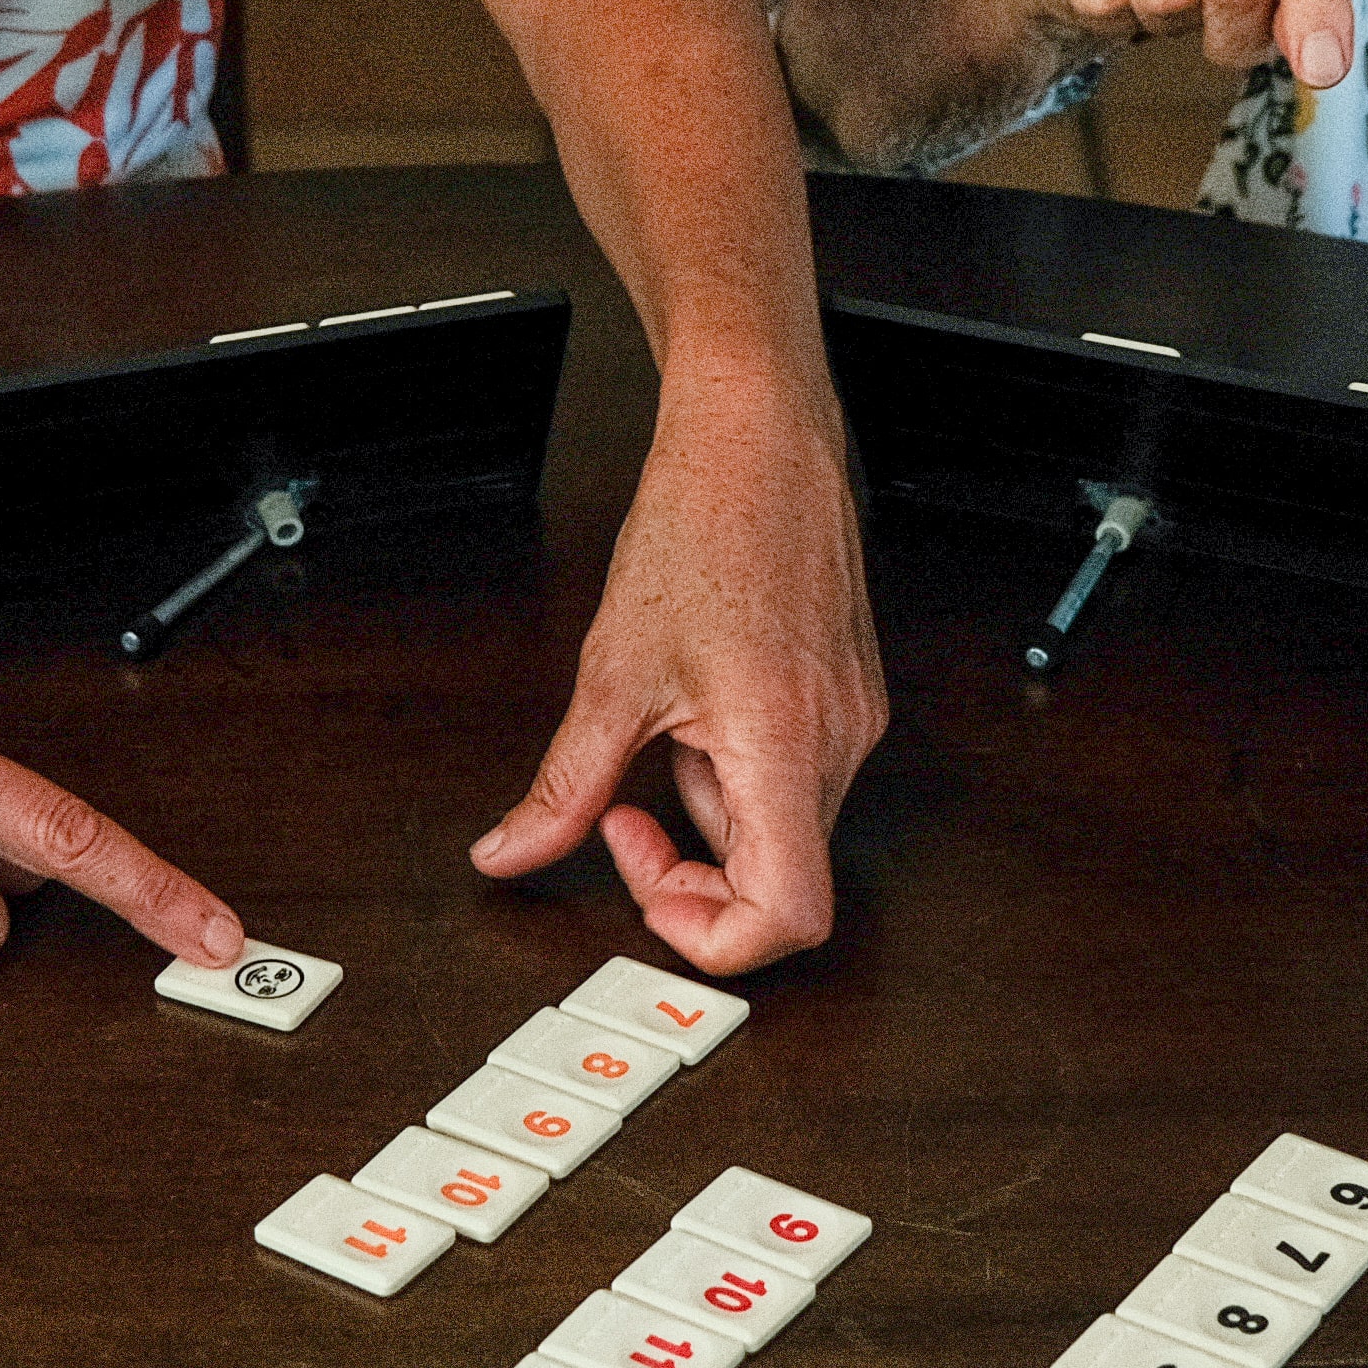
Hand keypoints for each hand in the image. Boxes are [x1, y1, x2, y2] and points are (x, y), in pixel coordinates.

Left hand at [470, 359, 886, 972]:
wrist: (756, 434)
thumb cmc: (703, 523)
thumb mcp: (611, 673)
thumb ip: (564, 786)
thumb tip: (512, 852)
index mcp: (785, 744)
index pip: (789, 914)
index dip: (711, 933)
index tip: (644, 881)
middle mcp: (840, 740)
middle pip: (778, 876)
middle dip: (688, 862)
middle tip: (620, 814)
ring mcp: (855, 716)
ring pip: (783, 823)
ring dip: (708, 807)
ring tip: (664, 726)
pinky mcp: (851, 693)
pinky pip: (795, 772)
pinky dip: (736, 766)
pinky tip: (700, 702)